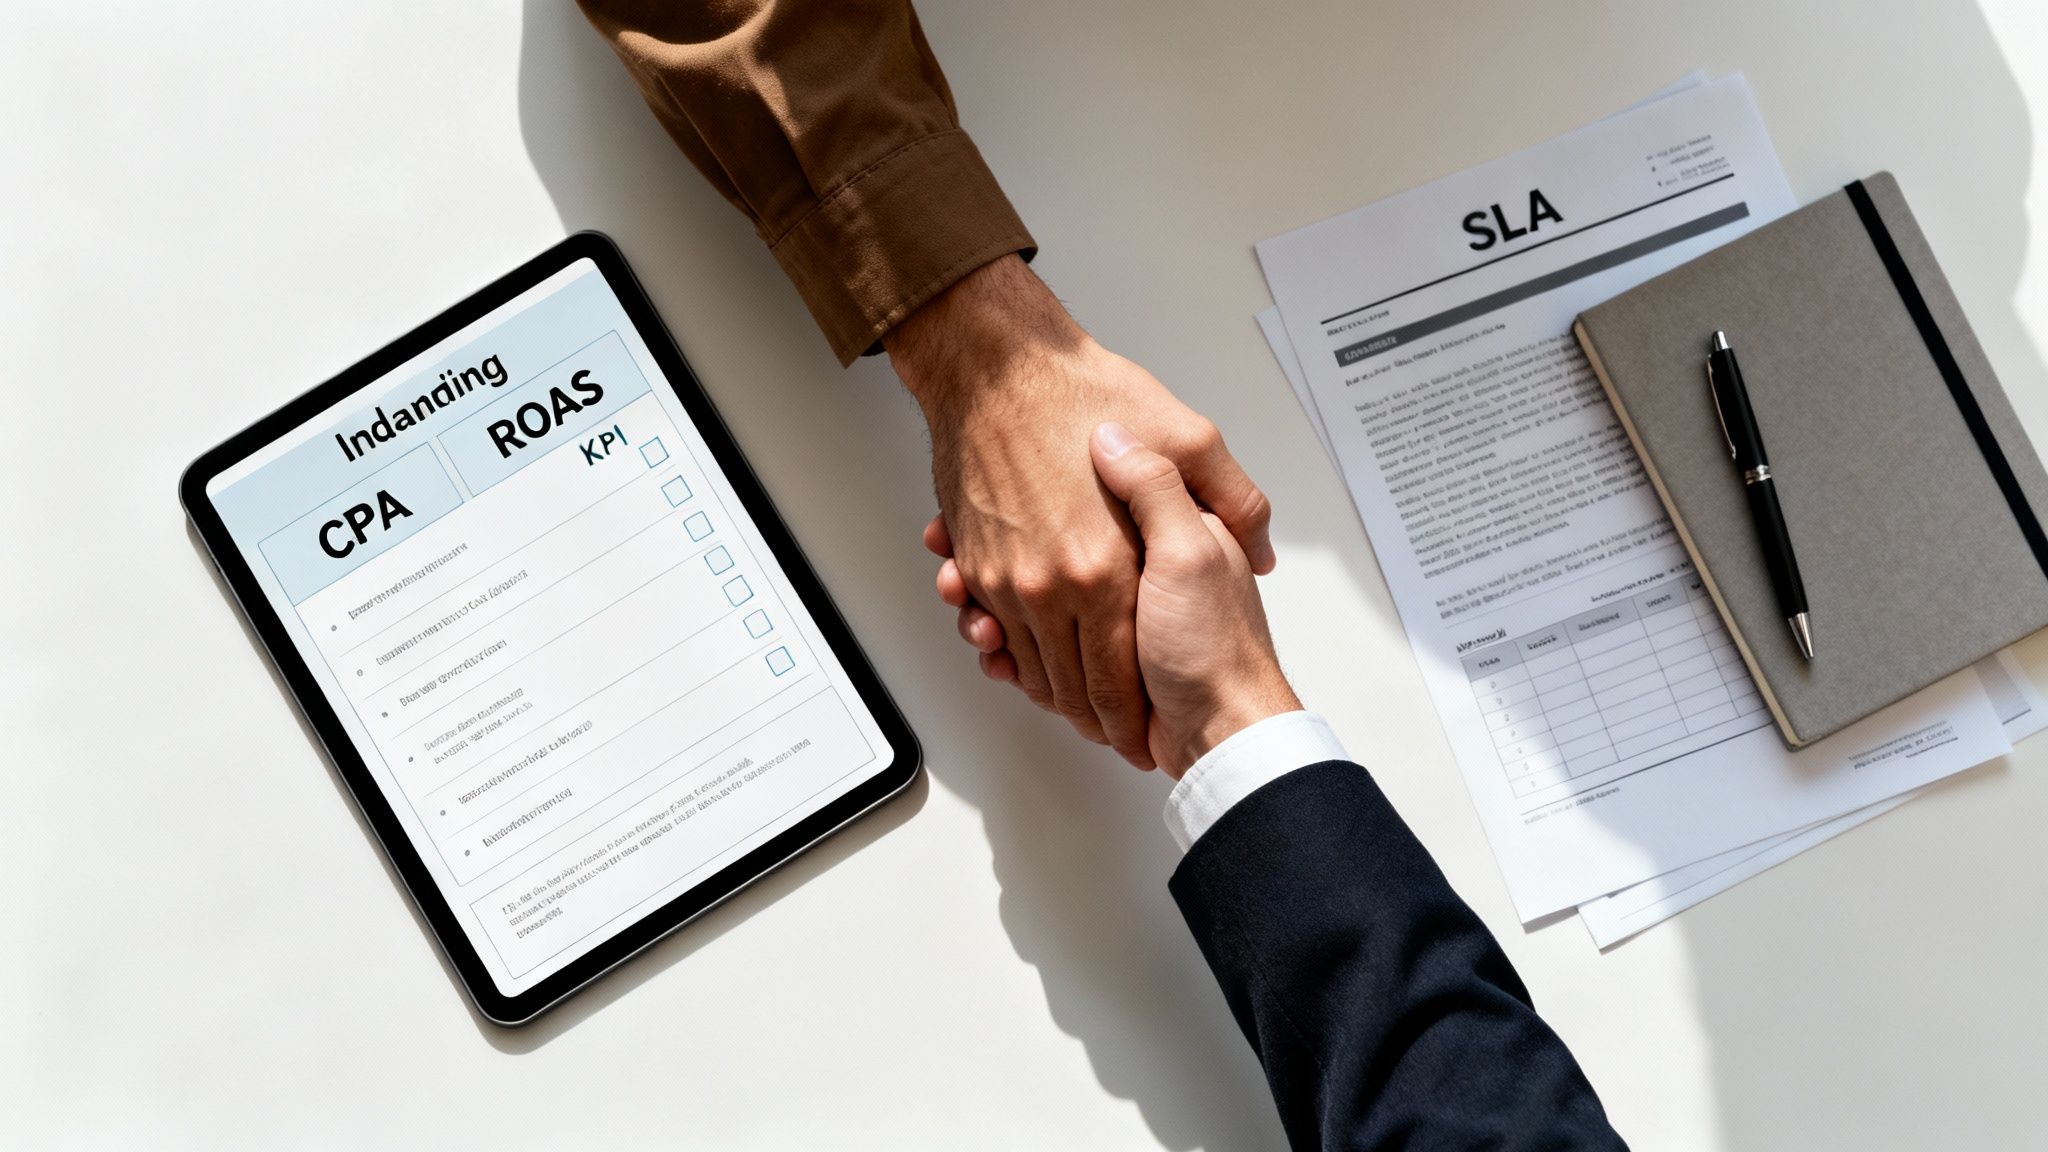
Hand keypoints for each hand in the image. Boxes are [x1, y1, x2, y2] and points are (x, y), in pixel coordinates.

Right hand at [889, 255, 1273, 769]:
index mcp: (1112, 564)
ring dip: (1048, 693)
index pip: (1123, 677)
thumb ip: (1234, 500)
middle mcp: (1058, 578)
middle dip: (1095, 720)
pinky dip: (1007, 654)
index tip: (1151, 734)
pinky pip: (995, 632)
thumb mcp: (1191, 438)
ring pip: (1029, 667)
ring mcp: (1012, 572)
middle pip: (1072, 686)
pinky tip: (1023, 652)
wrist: (998, 367)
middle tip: (1119, 732)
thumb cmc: (1087, 397)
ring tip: (1071, 700)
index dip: (1138, 718)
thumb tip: (1262, 546)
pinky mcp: (981, 559)